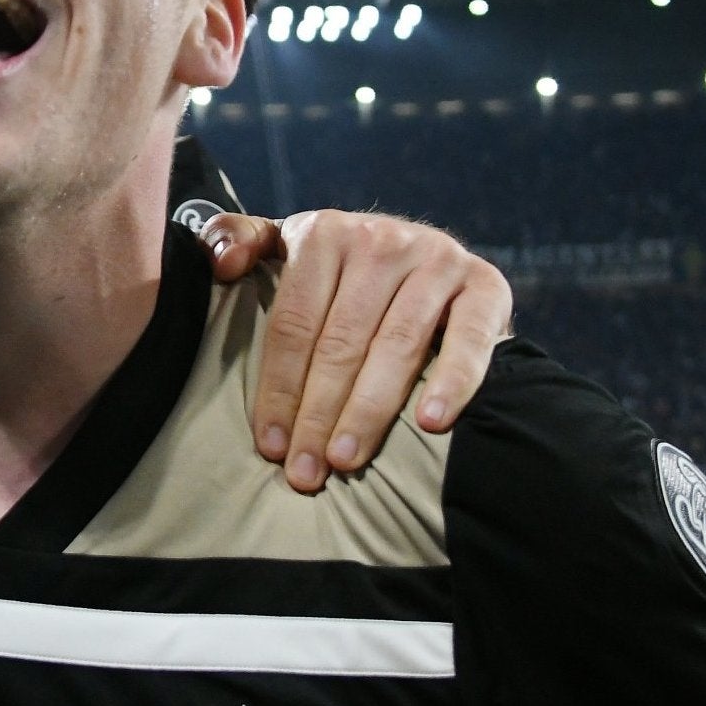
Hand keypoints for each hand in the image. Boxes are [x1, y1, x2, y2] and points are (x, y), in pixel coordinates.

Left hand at [208, 211, 513, 491]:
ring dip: (370, 410)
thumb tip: (220, 264)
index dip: (279, 387)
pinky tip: (430, 423)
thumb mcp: (287, 246)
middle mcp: (382, 240)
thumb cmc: (341, 273)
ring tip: (345, 460)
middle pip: (341, 341)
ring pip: (398, 345)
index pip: (294, 323)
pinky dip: (453, 381)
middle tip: (305, 473)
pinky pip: (471, 338)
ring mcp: (438, 259)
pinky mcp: (486, 284)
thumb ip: (241, 240)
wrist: (430, 260)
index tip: (271, 445)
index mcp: (324, 233)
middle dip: (318, 413)